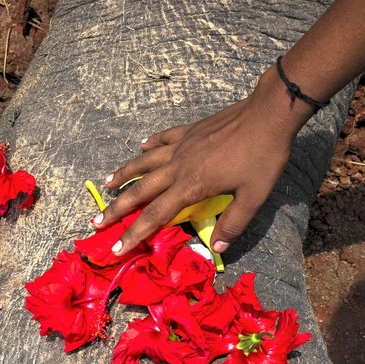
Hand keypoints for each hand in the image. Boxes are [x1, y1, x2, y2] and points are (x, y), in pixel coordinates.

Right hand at [94, 69, 307, 255]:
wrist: (268, 114)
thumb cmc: (263, 157)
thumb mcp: (254, 197)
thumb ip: (233, 224)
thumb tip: (218, 249)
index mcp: (191, 185)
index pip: (155, 215)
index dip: (134, 233)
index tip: (116, 247)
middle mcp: (178, 166)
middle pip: (140, 190)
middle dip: (117, 208)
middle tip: (96, 220)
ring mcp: (182, 145)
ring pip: (144, 161)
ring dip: (124, 174)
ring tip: (107, 183)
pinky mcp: (189, 130)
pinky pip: (163, 139)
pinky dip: (149, 145)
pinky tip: (141, 146)